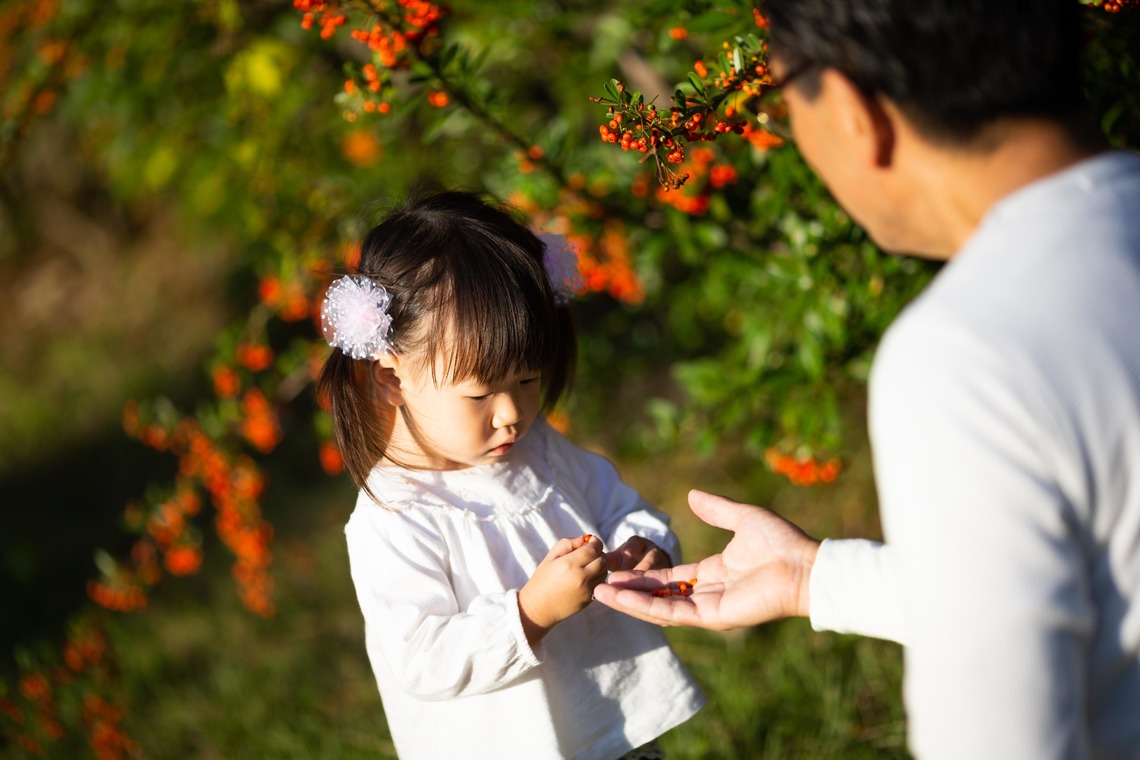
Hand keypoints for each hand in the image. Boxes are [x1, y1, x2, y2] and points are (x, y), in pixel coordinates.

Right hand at [518, 534, 606, 644]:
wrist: (539, 608)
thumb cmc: (542, 580)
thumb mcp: (550, 557)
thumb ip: (567, 544)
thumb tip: (585, 539)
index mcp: (569, 564)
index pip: (593, 548)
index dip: (595, 541)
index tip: (591, 540)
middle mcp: (581, 577)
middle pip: (603, 559)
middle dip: (599, 553)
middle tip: (590, 552)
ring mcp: (587, 590)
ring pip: (604, 572)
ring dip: (600, 565)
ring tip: (588, 565)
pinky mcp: (589, 599)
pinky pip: (600, 584)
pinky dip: (597, 577)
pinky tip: (586, 577)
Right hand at [592, 489, 819, 630]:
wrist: (805, 566)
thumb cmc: (781, 542)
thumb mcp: (742, 517)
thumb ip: (716, 509)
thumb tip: (692, 495)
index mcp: (714, 573)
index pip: (670, 575)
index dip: (644, 573)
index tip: (618, 566)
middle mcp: (708, 593)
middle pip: (658, 593)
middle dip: (629, 589)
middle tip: (598, 580)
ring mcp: (708, 608)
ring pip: (658, 606)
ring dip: (629, 601)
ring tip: (599, 592)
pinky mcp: (711, 617)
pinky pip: (671, 612)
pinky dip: (643, 606)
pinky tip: (620, 598)